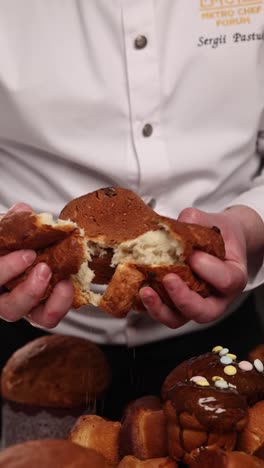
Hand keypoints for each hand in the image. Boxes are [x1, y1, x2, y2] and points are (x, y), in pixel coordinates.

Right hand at [0, 203, 73, 327]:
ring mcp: (27, 306)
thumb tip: (23, 211)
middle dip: (28, 291)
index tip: (27, 253)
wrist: (22, 249)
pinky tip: (70, 282)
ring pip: (36, 318)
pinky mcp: (46, 308)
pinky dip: (64, 301)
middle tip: (44, 268)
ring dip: (53, 301)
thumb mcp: (6, 231)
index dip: (7, 270)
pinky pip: (53, 314)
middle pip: (10, 309)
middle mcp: (5, 299)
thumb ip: (10, 223)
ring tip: (64, 280)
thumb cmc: (8, 243)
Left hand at [139, 206, 262, 328]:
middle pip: (204, 312)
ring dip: (160, 309)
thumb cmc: (218, 233)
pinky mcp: (175, 305)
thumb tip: (174, 225)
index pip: (226, 281)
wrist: (218, 240)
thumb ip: (196, 222)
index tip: (194, 255)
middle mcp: (216, 298)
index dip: (209, 270)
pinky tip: (140, 289)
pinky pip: (162, 312)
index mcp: (234, 276)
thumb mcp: (212, 221)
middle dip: (184, 299)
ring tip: (146, 290)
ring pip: (179, 319)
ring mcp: (195, 304)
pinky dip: (149, 305)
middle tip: (169, 279)